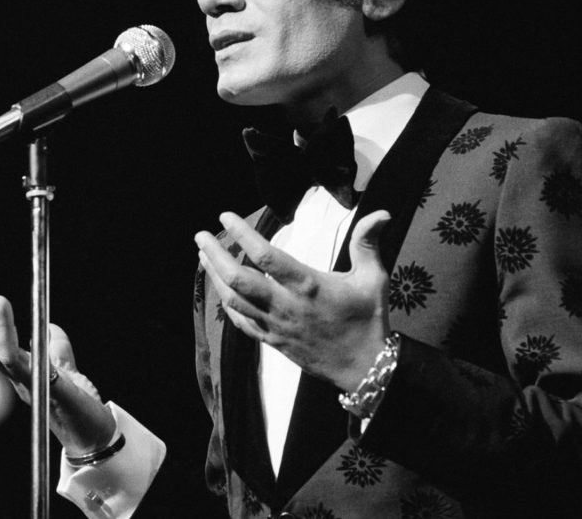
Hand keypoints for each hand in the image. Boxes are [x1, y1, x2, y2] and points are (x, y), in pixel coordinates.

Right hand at [0, 289, 115, 454]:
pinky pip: (25, 363)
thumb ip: (56, 346)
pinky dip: (17, 338)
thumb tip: (48, 325)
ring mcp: (30, 386)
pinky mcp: (48, 389)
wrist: (96, 432)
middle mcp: (19, 381)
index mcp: (20, 374)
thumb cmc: (80, 402)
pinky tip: (23, 320)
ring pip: (2, 355)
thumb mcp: (66, 366)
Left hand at [194, 210, 391, 391]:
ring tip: (203, 255)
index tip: (225, 216)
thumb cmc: (369, 320)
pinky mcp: (273, 341)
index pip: (266, 256)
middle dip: (215, 255)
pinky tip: (221, 289)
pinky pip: (241, 322)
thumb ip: (369, 243)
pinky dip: (227, 304)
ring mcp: (276, 326)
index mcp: (308, 286)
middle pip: (238, 279)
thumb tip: (382, 212)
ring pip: (234, 301)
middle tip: (200, 235)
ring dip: (215, 276)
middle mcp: (286, 305)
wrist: (365, 368)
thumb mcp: (374, 278)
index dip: (242, 234)